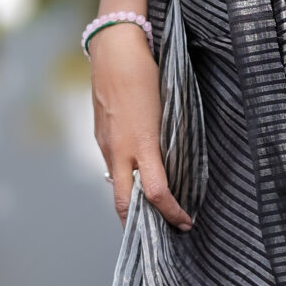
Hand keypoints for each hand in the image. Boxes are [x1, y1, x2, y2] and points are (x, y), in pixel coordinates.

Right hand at [89, 22, 191, 227]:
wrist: (113, 51)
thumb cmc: (145, 74)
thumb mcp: (164, 110)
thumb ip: (165, 142)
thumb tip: (172, 167)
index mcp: (141, 144)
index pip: (156, 192)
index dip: (172, 212)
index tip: (186, 221)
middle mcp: (119, 150)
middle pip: (123, 203)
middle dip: (139, 224)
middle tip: (159, 234)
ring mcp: (105, 144)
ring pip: (116, 185)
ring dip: (131, 203)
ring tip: (151, 210)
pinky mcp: (99, 136)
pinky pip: (111, 166)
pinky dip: (124, 178)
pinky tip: (136, 177)